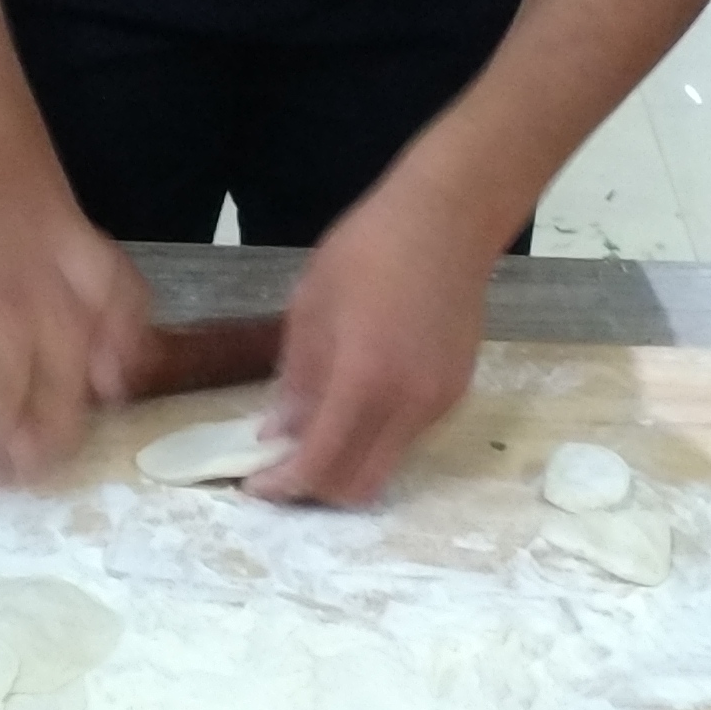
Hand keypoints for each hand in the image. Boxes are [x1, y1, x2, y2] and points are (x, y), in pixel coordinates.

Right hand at [0, 214, 150, 489]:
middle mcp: (9, 323)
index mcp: (60, 321)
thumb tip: (111, 387)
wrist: (9, 206)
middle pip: (1, 397)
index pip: (55, 392)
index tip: (36, 470)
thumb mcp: (117, 282)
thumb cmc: (69, 258)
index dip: (46, 437)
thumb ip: (123, 334)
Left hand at [256, 174, 499, 505]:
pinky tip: (356, 400)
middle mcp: (407, 406)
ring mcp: (438, 403)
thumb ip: (295, 379)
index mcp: (363, 380)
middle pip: (359, 486)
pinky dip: (375, 436)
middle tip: (282, 468)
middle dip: (316, 490)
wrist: (448, 220)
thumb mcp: (311, 307)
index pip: (320, 464)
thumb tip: (277, 434)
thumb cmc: (368, 249)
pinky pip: (407, 436)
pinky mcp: (455, 392)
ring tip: (314, 430)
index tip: (255, 484)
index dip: (283, 485)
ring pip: (387, 464)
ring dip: (347, 462)